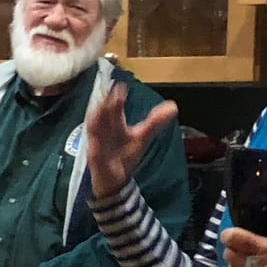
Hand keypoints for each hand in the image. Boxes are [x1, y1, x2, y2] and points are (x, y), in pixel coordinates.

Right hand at [85, 83, 178, 200]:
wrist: (116, 179)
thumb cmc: (125, 155)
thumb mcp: (142, 137)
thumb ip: (155, 122)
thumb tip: (173, 106)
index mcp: (115, 124)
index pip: (115, 109)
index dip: (117, 98)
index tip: (121, 87)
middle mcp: (104, 131)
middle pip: (103, 117)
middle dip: (105, 107)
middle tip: (110, 96)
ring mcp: (98, 145)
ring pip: (93, 132)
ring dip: (94, 123)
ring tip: (97, 113)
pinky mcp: (96, 162)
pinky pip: (94, 156)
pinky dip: (93, 151)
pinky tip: (94, 148)